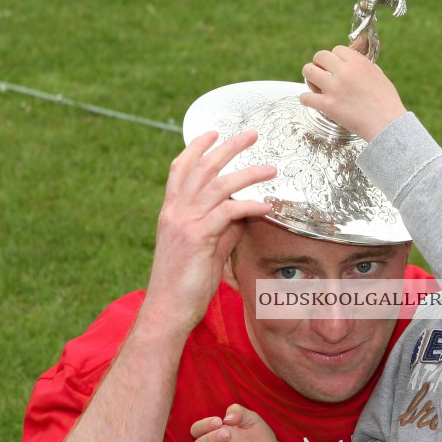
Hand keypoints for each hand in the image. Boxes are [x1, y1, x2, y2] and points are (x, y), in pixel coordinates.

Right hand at [143, 131, 274, 331]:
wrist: (169, 308)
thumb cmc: (186, 282)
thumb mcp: (206, 248)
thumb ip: (223, 227)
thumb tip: (244, 212)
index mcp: (171, 210)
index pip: (181, 168)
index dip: (197, 148)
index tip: (214, 132)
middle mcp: (175, 210)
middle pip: (203, 167)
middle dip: (228, 147)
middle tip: (252, 134)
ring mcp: (184, 221)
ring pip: (219, 185)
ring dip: (248, 173)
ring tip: (271, 168)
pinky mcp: (198, 236)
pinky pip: (228, 212)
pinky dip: (249, 205)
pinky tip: (266, 206)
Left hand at [300, 45, 407, 141]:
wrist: (387, 125)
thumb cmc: (387, 103)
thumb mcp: (380, 77)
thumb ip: (366, 68)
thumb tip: (357, 65)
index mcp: (358, 62)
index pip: (337, 49)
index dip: (335, 58)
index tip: (335, 66)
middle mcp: (344, 72)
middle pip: (320, 56)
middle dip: (319, 63)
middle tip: (321, 73)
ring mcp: (334, 88)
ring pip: (308, 71)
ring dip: (309, 77)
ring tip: (314, 85)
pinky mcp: (328, 105)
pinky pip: (306, 97)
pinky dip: (305, 99)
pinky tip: (310, 101)